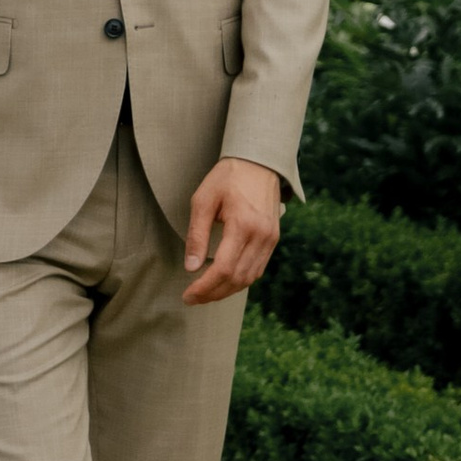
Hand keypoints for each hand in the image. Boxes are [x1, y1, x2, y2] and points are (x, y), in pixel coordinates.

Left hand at [182, 155, 281, 305]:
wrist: (258, 162)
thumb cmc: (227, 178)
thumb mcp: (203, 200)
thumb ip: (197, 234)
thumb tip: (192, 267)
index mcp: (242, 225)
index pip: (223, 269)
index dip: (204, 287)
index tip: (187, 295)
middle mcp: (261, 236)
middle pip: (237, 279)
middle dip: (213, 294)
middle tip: (192, 299)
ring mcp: (270, 239)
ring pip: (249, 278)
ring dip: (227, 291)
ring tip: (206, 293)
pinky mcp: (273, 239)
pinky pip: (258, 269)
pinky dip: (240, 281)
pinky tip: (224, 281)